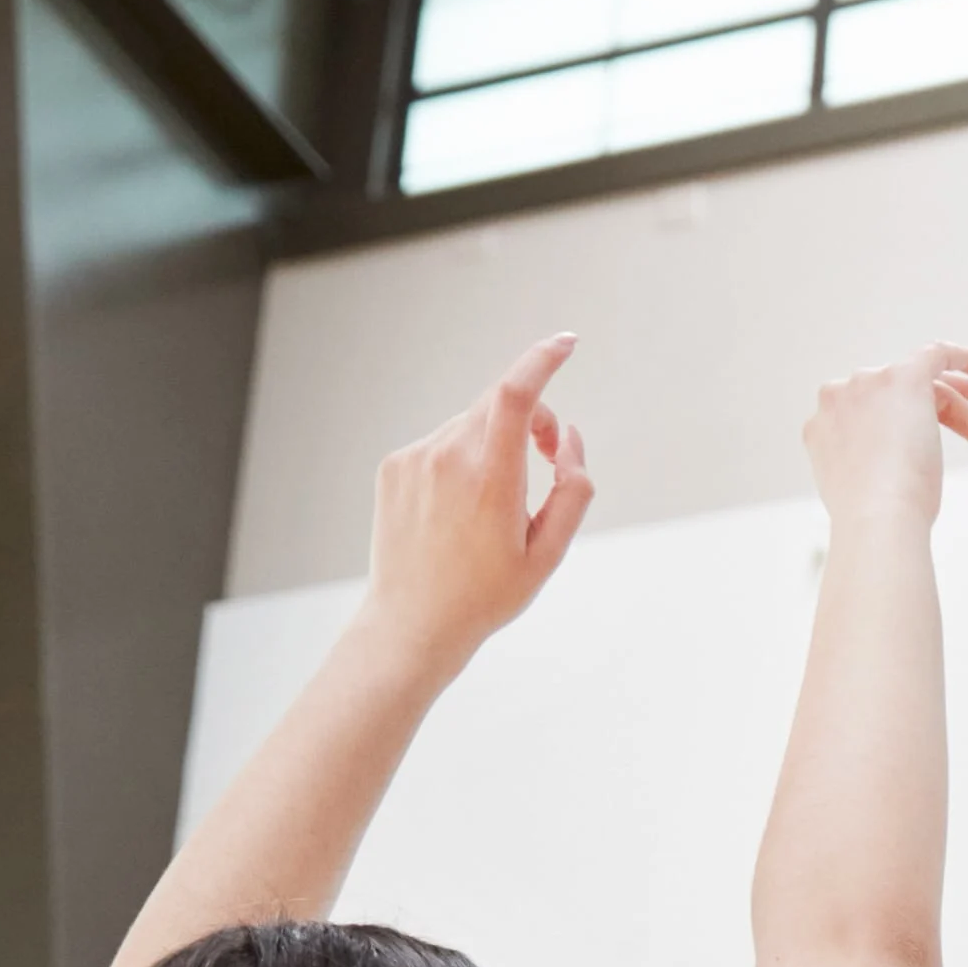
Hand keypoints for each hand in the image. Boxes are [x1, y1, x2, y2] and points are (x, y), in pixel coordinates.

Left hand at [365, 335, 597, 672]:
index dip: (543, 359)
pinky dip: (461, 459)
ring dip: (494, 442)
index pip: (515, 394)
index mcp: (490, 480)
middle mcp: (447, 458)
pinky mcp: (394, 465)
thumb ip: (573, 489)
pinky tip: (457, 510)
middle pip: (499, 403)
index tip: (566, 343)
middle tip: (546, 454)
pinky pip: (440, 442)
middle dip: (532, 415)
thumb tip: (568, 438)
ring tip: (493, 503)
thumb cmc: (487, 594)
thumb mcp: (549, 553)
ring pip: (470, 423)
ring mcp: (415, 459)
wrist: (413, 623)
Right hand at [804, 345, 967, 520]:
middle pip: (897, 400)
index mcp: (825, 427)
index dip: (903, 422)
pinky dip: (963, 358)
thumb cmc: (875, 519)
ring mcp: (867, 384)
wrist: (875, 516)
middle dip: (936, 406)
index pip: (871, 416)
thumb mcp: (861, 489)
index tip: (926, 430)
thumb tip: (893, 472)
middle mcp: (840, 397)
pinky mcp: (902, 377)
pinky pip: (936, 354)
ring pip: (925, 392)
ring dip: (962, 414)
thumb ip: (868, 469)